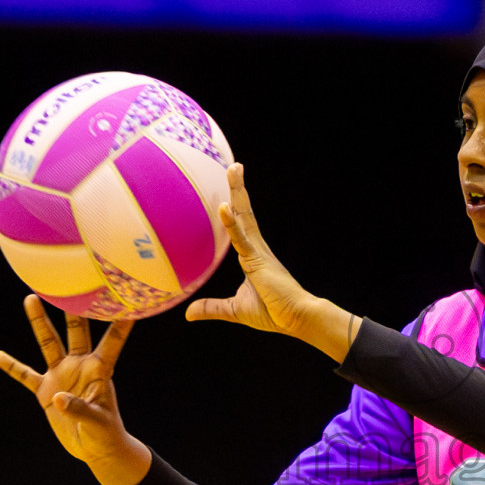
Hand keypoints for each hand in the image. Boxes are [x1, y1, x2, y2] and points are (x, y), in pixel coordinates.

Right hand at [0, 295, 151, 484]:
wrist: (96, 449)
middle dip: (72, 310)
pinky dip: (13, 367)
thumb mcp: (97, 424)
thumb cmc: (106, 435)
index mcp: (100, 371)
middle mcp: (80, 366)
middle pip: (75, 332)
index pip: (112, 342)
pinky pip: (26, 375)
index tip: (127, 299)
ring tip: (30, 299)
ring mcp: (61, 376)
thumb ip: (78, 410)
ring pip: (48, 344)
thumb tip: (57, 398)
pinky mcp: (46, 391)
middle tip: (68, 284)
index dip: (120, 323)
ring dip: (40, 323)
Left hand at [185, 162, 359, 360]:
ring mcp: (257, 251)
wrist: (296, 318)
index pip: (240, 225)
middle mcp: (256, 248)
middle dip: (238, 189)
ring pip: (245, 216)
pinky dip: (232, 223)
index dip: (234, 208)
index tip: (228, 191)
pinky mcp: (257, 260)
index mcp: (252, 256)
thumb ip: (212, 307)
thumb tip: (188, 313)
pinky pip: (242, 238)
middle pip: (244, 212)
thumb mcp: (234, 309)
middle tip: (235, 166)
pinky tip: (224, 207)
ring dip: (238, 192)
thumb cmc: (273, 313)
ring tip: (234, 169)